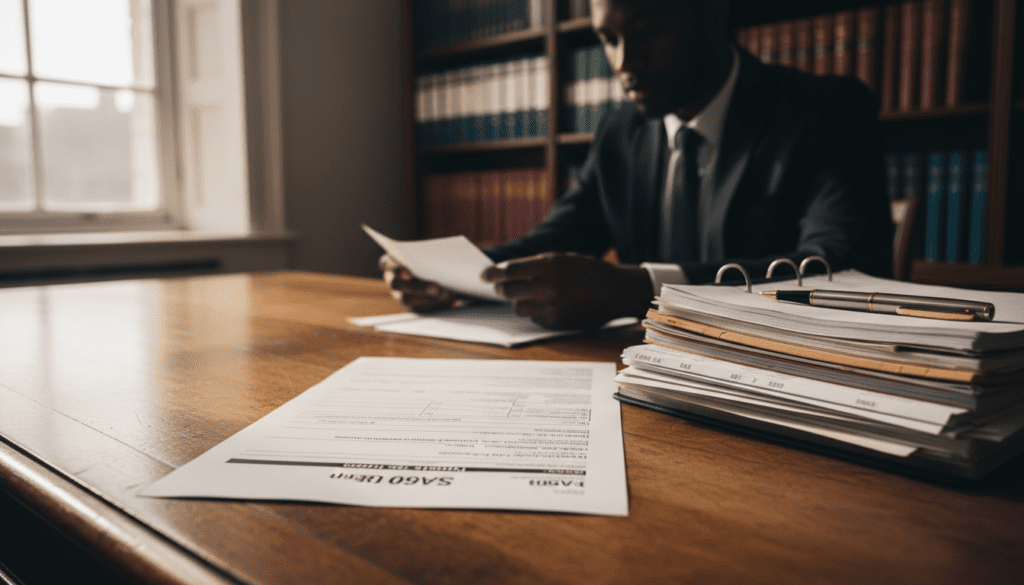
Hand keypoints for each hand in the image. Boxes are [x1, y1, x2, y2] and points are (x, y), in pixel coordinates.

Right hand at [379, 254, 470, 311]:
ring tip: (448, 296)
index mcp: (391, 261)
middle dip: (418, 287)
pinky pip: (419, 310)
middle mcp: (392, 279)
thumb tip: (462, 263)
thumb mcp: (432, 251)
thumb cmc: (433, 256)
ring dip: (427, 298)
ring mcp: (399, 294)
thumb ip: (433, 253)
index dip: (396, 268)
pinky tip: (452, 303)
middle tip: (437, 289)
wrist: (439, 267)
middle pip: (398, 284)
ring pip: (406, 299)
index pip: (386, 263)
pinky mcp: (411, 307)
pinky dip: (434, 306)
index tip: (409, 273)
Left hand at [480, 252, 653, 329]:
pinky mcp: (558, 323)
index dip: (492, 274)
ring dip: (517, 301)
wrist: (616, 292)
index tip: (483, 276)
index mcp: (550, 265)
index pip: (509, 270)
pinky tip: (545, 305)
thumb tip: (507, 271)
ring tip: (525, 295)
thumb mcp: (563, 259)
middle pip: (509, 291)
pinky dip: (535, 312)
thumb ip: (536, 265)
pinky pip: (535, 319)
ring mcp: (553, 307)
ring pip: (519, 307)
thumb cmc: (589, 271)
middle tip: (499, 287)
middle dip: (501, 289)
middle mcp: (549, 287)